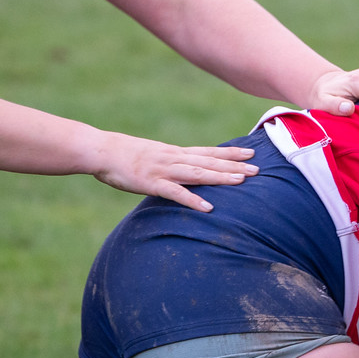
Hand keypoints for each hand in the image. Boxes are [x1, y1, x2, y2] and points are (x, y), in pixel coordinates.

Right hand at [87, 134, 258, 211]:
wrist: (100, 150)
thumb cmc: (123, 154)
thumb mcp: (152, 155)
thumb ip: (170, 162)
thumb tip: (184, 168)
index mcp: (174, 152)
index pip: (208, 151)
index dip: (230, 153)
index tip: (251, 153)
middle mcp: (173, 158)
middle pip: (209, 162)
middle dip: (234, 166)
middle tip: (258, 169)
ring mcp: (163, 170)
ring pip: (198, 174)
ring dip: (220, 178)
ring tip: (242, 182)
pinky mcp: (151, 183)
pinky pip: (176, 193)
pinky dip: (193, 200)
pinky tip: (208, 207)